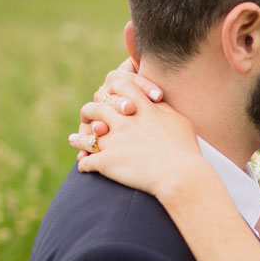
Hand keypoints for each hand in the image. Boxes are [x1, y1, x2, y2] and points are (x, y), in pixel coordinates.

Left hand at [70, 65, 204, 200]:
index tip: (110, 95)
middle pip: (96, 107)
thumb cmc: (184, 149)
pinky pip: (88, 161)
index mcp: (141, 108)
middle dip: (89, 111)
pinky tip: (82, 165)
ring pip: (87, 135)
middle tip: (87, 116)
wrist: (179, 175)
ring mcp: (113, 141)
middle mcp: (123, 121)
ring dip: (79, 138)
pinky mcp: (107, 162)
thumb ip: (163, 109)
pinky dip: (84, 163)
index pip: (120, 85)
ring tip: (74, 140)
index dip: (112, 89)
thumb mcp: (178, 121)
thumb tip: (156, 103)